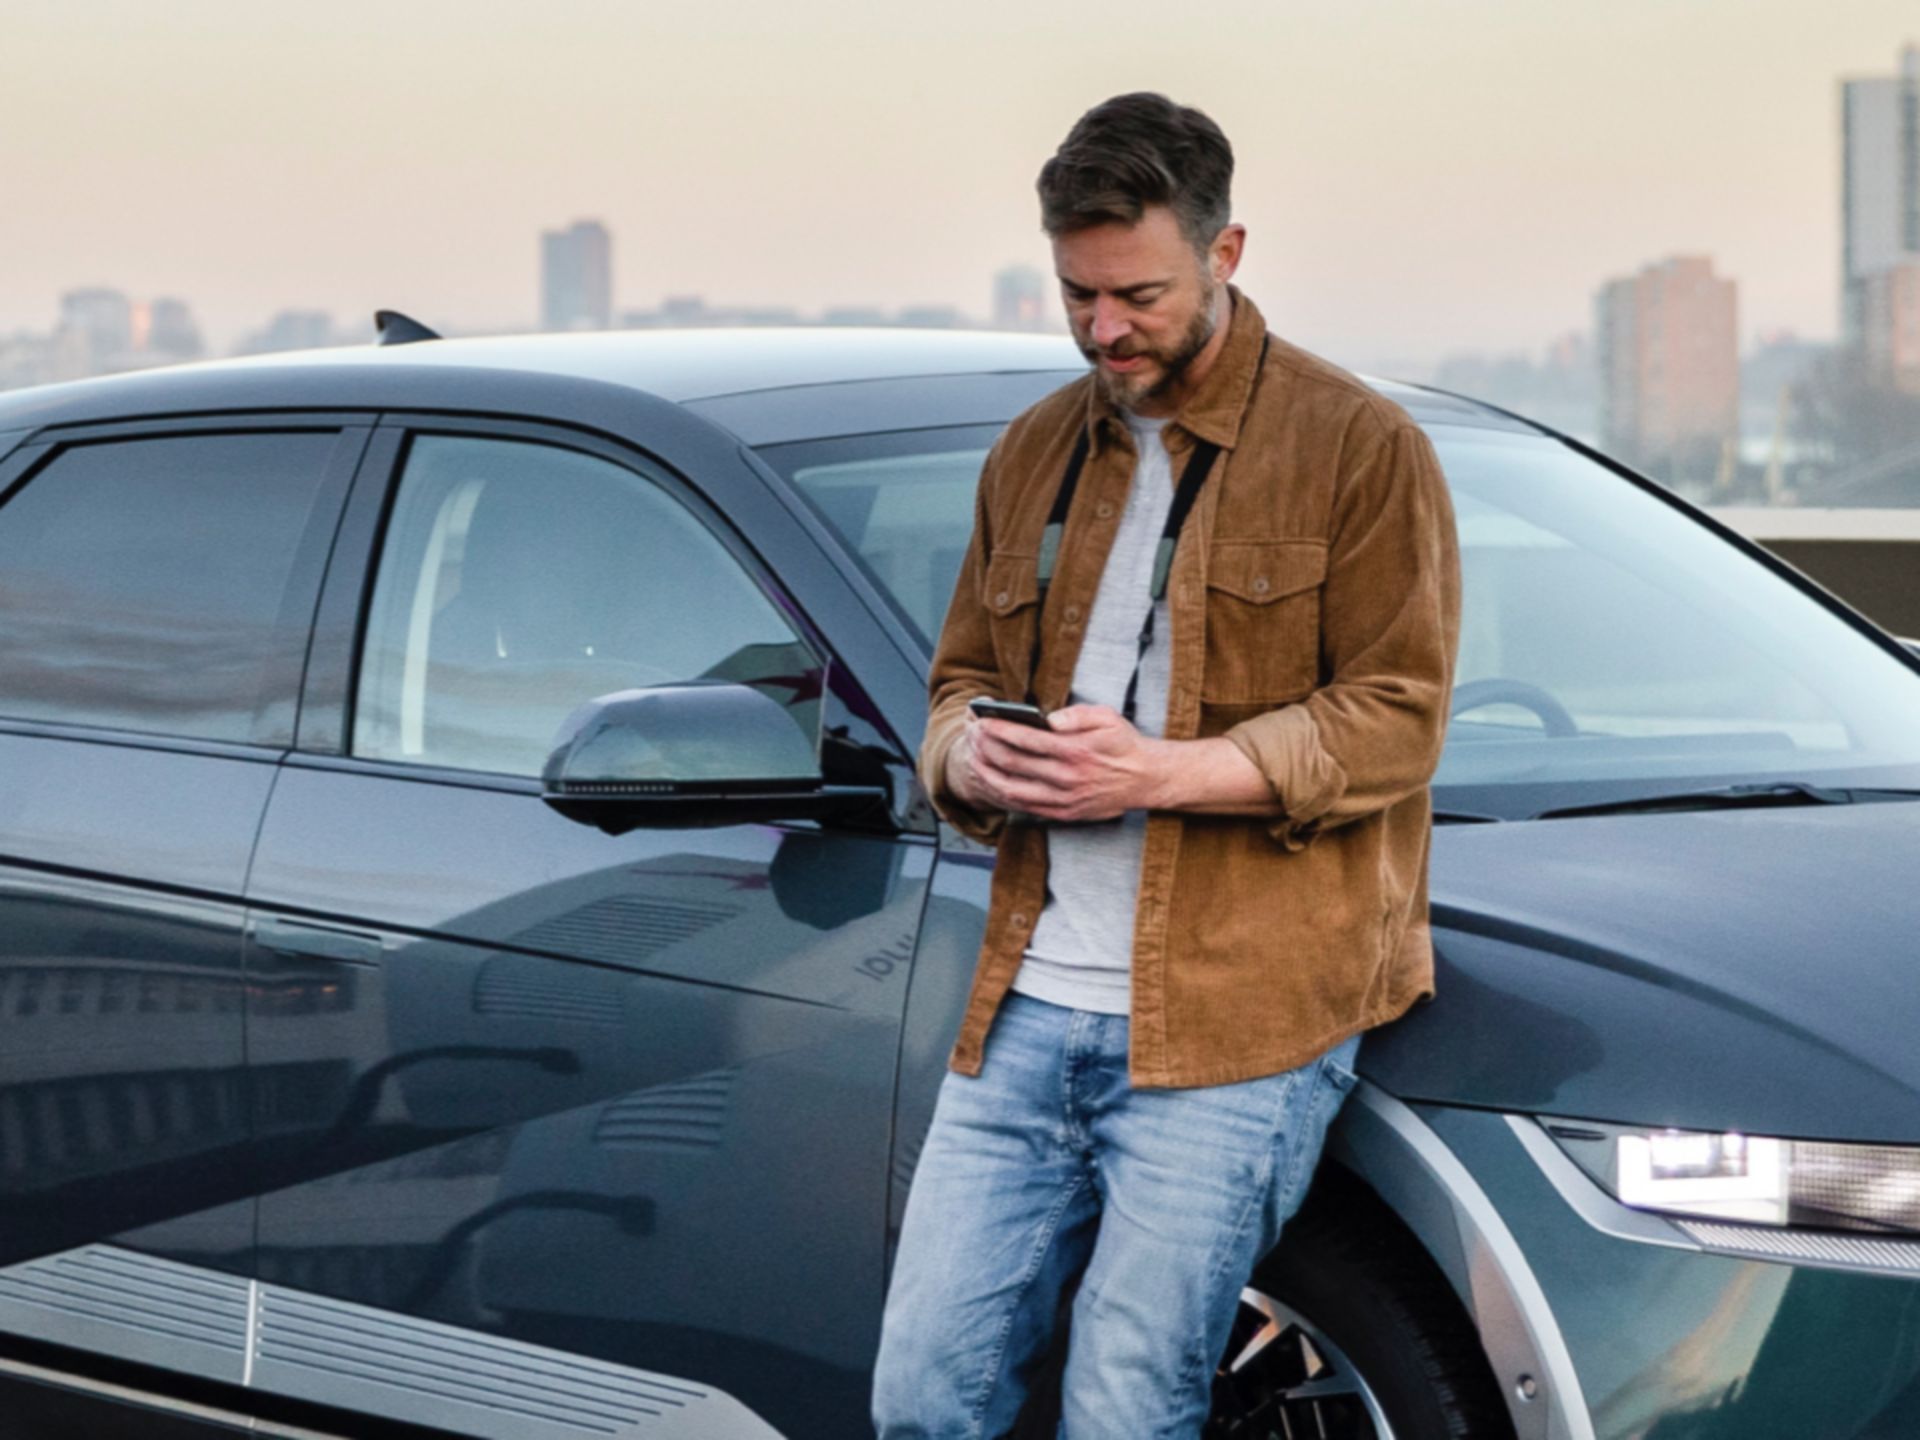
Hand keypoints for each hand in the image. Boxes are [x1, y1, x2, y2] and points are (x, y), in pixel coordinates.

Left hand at [964, 703, 1167, 822]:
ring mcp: (1064, 800)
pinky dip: (1003, 794)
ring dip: (987, 773)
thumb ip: (1076, 715)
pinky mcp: (1064, 814)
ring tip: (973, 759)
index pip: (1026, 739)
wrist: (1147, 780)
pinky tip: (992, 781)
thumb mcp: (1107, 717)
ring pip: (1012, 789)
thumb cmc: (1123, 745)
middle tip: (972, 735)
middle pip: (1013, 762)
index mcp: (1076, 751)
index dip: (998, 729)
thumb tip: (1048, 718)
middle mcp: (1067, 778)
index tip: (981, 720)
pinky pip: (1025, 806)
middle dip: (986, 747)